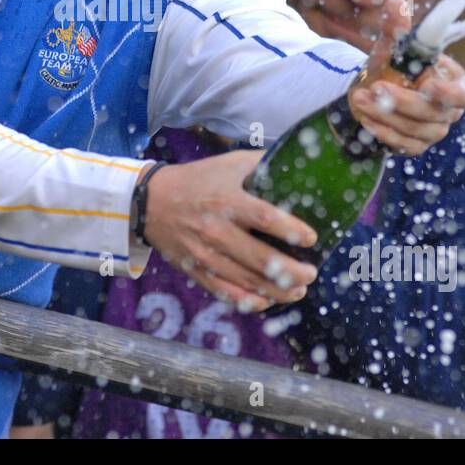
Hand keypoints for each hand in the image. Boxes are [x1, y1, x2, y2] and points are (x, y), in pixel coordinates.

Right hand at [141, 150, 318, 312]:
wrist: (152, 202)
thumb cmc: (198, 180)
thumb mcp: (229, 163)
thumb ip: (262, 164)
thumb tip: (298, 162)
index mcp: (226, 201)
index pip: (264, 218)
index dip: (291, 230)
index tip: (311, 238)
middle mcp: (216, 231)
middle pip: (260, 259)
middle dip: (292, 271)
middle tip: (312, 273)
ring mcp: (206, 255)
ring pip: (247, 283)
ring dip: (279, 291)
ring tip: (299, 290)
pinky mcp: (197, 271)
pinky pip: (226, 294)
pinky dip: (250, 302)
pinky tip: (268, 301)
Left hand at [349, 0, 464, 153]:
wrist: (373, 87)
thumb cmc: (393, 64)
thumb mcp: (394, 46)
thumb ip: (398, 27)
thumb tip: (395, 2)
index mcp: (454, 82)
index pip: (464, 94)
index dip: (450, 93)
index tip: (428, 85)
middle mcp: (449, 110)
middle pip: (434, 113)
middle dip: (403, 101)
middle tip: (375, 87)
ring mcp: (433, 130)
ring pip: (415, 130)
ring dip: (385, 114)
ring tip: (359, 97)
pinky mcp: (415, 145)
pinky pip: (403, 144)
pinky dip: (383, 132)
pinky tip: (365, 118)